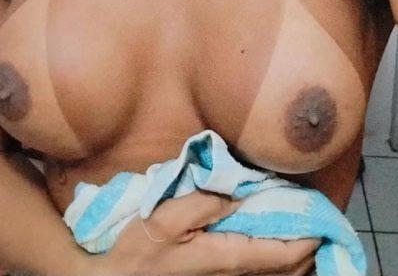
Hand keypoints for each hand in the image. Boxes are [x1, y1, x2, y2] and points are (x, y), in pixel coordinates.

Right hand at [93, 190, 320, 274]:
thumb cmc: (137, 250)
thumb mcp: (167, 217)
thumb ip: (205, 201)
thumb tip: (239, 191)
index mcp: (227, 257)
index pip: (284, 254)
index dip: (308, 237)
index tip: (321, 216)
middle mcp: (232, 274)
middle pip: (286, 268)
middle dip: (307, 245)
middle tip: (317, 217)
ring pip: (272, 272)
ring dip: (292, 252)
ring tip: (299, 224)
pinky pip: (255, 269)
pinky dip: (271, 255)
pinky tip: (267, 236)